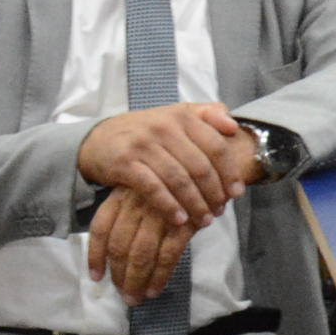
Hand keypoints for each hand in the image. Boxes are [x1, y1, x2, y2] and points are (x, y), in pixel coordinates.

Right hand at [76, 101, 252, 228]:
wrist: (99, 138)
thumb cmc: (147, 131)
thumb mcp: (175, 115)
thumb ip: (207, 114)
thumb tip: (234, 125)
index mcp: (182, 115)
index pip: (216, 146)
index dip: (230, 172)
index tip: (237, 193)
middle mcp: (164, 126)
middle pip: (200, 167)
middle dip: (214, 193)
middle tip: (219, 211)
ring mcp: (143, 144)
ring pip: (179, 180)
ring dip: (195, 204)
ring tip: (203, 220)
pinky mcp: (124, 162)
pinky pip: (153, 188)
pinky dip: (168, 206)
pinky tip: (179, 220)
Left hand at [84, 187, 198, 302]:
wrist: (215, 165)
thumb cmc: (178, 182)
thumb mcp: (147, 190)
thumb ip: (131, 213)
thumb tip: (119, 253)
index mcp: (123, 195)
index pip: (101, 228)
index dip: (95, 255)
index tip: (96, 277)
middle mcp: (137, 203)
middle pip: (119, 246)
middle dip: (119, 275)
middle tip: (124, 295)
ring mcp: (160, 212)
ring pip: (140, 254)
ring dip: (136, 281)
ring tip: (136, 298)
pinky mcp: (184, 222)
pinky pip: (167, 255)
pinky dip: (159, 276)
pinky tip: (155, 289)